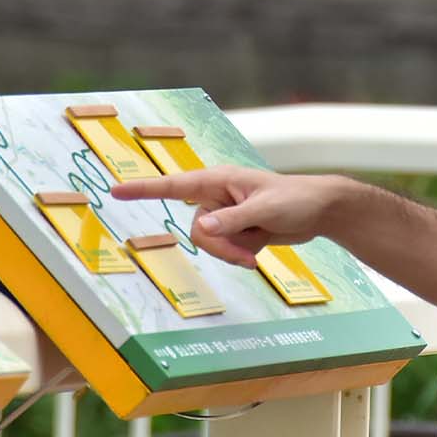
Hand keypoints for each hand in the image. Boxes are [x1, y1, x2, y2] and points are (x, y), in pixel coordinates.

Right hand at [108, 167, 341, 268]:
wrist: (320, 211)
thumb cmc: (296, 199)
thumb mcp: (265, 210)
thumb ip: (232, 221)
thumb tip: (200, 228)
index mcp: (219, 180)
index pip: (174, 185)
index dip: (144, 189)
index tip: (116, 191)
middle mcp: (218, 197)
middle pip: (197, 231)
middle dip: (219, 247)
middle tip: (246, 252)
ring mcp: (227, 215)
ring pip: (210, 244)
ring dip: (232, 253)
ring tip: (257, 249)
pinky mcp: (236, 231)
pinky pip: (224, 251)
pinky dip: (241, 255)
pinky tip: (260, 247)